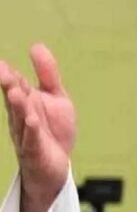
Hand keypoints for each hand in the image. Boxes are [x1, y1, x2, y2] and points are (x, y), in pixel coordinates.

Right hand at [0, 44, 75, 211]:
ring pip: (21, 118)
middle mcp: (21, 117)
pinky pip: (33, 140)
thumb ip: (47, 74)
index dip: (9, 73)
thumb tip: (36, 46)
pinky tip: (32, 120)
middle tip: (2, 70)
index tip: (1, 61)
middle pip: (14, 99)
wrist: (57, 165)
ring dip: (18, 105)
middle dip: (9, 85)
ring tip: (14, 91)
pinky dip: (32, 130)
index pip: (16, 84)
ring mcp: (27, 134)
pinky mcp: (36, 151)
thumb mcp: (55, 97)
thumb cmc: (52, 130)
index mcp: (25, 102)